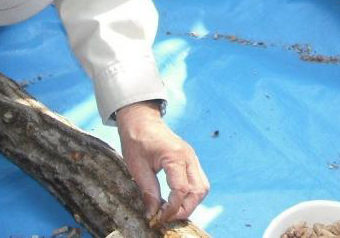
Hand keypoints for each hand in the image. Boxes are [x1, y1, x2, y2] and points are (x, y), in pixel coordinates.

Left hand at [116, 101, 209, 223]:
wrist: (142, 120)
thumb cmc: (137, 140)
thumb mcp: (137, 167)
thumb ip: (148, 191)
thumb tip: (153, 214)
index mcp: (175, 156)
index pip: (181, 190)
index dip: (172, 209)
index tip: (159, 218)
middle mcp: (189, 157)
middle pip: (199, 190)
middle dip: (186, 209)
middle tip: (167, 218)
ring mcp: (192, 157)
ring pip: (202, 187)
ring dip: (190, 202)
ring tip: (172, 211)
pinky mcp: (190, 160)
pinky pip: (198, 181)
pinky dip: (190, 194)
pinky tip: (176, 200)